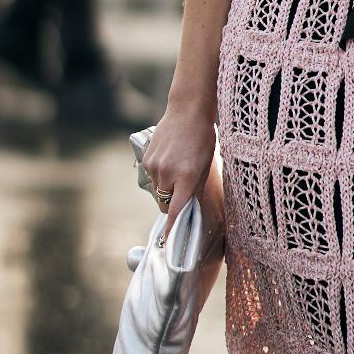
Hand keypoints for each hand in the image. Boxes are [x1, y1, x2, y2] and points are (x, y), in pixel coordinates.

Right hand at [140, 101, 217, 243]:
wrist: (187, 110)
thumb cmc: (203, 137)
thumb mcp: (207, 163)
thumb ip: (197, 187)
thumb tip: (190, 207)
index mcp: (187, 176)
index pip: (176, 211)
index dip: (172, 229)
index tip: (169, 243)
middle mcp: (168, 173)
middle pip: (165, 204)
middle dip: (173, 204)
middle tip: (183, 192)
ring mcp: (154, 166)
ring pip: (158, 190)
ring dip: (166, 187)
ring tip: (178, 167)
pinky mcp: (146, 159)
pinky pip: (152, 176)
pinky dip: (160, 174)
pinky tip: (170, 158)